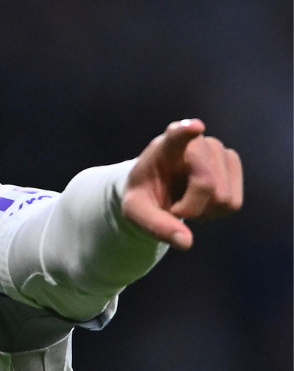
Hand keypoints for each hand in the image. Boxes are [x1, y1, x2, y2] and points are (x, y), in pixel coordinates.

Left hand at [122, 119, 242, 249]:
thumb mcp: (136, 212)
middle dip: (190, 207)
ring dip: (204, 210)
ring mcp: (218, 150)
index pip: (176, 136)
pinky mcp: (232, 163)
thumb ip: (155, 226)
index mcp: (164, 148)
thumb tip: (186, 242)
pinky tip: (201, 201)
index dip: (185, 132)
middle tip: (172, 207)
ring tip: (185, 201)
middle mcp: (195, 142)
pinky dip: (216, 211)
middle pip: (206, 184)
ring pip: (223, 196)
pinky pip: (233, 203)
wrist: (156, 188)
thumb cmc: (143, 195)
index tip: (193, 127)